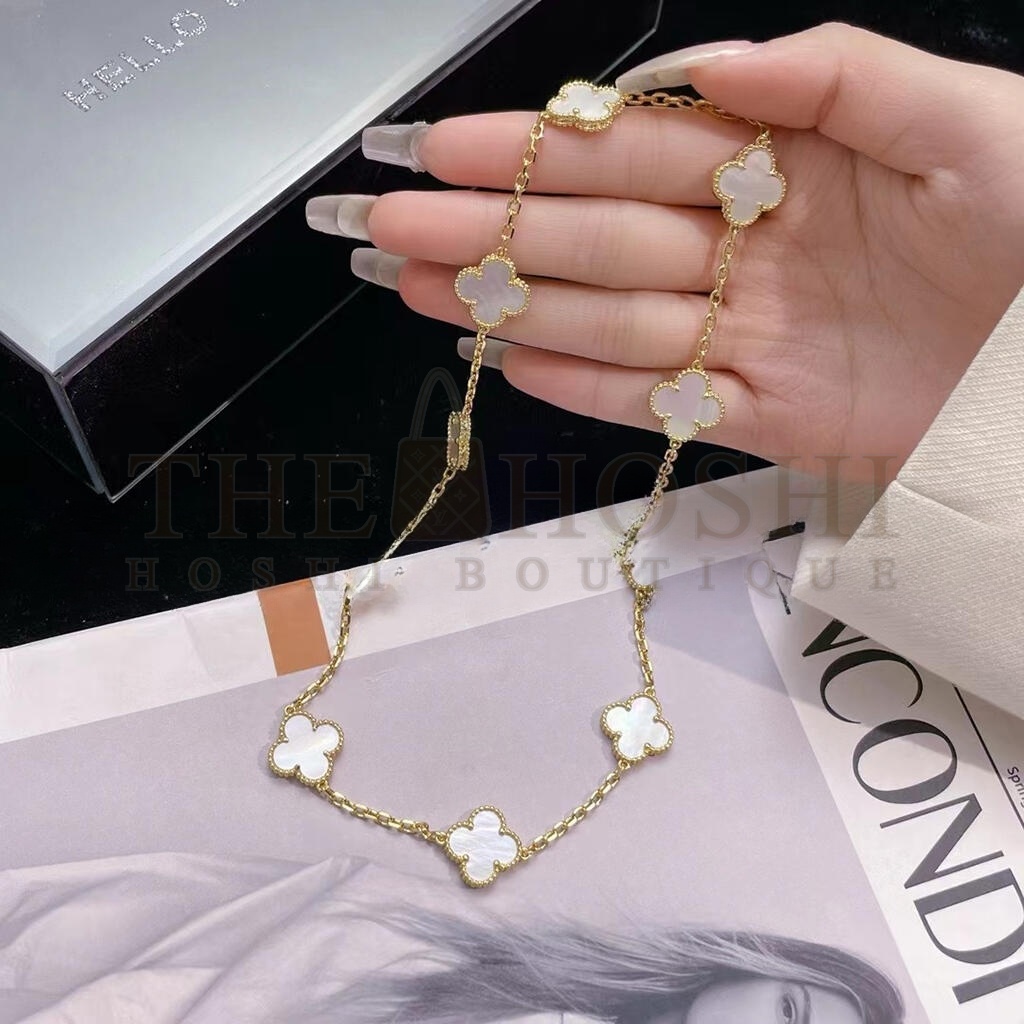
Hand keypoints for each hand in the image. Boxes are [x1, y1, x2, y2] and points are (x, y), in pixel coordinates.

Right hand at [309, 24, 1023, 480]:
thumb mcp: (961, 120)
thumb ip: (833, 77)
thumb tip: (719, 67)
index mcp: (788, 168)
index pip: (637, 152)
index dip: (539, 150)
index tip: (449, 147)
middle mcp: (753, 251)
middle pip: (597, 238)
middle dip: (492, 230)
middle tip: (397, 227)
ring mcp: (753, 339)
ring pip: (608, 320)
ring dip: (514, 306)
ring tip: (430, 294)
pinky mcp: (770, 417)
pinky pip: (663, 403)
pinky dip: (588, 387)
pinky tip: (518, 363)